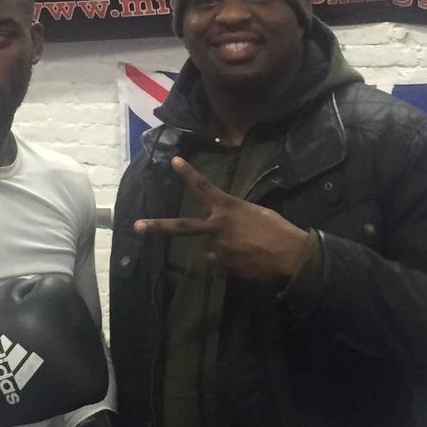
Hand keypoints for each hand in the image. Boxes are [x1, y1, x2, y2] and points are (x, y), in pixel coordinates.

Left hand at [134, 156, 309, 281]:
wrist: (289, 255)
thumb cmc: (278, 229)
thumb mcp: (257, 213)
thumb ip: (235, 218)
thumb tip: (225, 230)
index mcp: (228, 207)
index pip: (204, 187)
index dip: (189, 173)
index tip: (174, 160)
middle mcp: (217, 227)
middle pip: (181, 227)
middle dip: (157, 226)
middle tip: (137, 226)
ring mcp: (217, 249)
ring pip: (211, 248)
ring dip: (223, 248)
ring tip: (247, 248)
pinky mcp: (222, 266)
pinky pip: (220, 262)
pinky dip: (230, 260)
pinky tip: (248, 259)